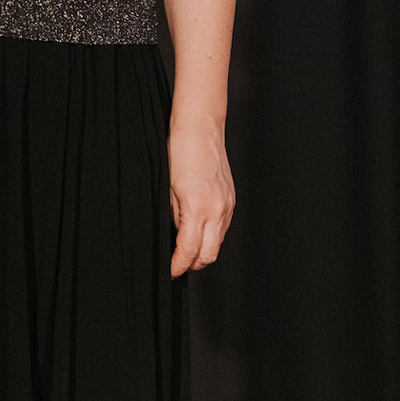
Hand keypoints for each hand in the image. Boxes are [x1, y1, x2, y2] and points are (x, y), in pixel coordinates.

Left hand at [167, 119, 234, 276]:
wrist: (200, 129)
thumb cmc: (179, 152)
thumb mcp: (167, 189)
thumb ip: (175, 217)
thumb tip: (176, 237)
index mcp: (198, 209)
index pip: (189, 251)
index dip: (178, 266)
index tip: (170, 271)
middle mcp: (218, 211)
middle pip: (208, 256)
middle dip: (192, 265)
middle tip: (176, 264)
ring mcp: (227, 206)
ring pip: (218, 244)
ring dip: (203, 252)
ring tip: (185, 249)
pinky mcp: (231, 200)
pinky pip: (223, 228)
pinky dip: (211, 236)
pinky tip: (199, 230)